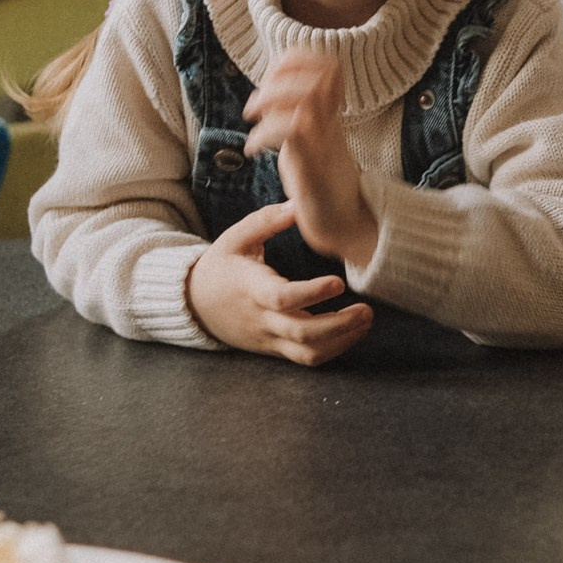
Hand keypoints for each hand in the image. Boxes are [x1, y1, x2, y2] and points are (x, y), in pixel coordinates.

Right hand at [187, 202, 373, 365]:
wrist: (194, 304)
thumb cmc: (221, 266)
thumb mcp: (236, 237)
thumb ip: (267, 220)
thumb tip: (299, 204)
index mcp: (252, 288)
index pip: (283, 298)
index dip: (312, 294)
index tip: (339, 283)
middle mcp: (262, 318)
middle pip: (302, 334)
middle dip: (339, 326)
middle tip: (367, 310)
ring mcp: (268, 338)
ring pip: (307, 353)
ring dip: (341, 341)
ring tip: (365, 321)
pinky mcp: (274, 348)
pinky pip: (305, 358)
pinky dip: (332, 350)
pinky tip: (351, 332)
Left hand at [242, 49, 378, 270]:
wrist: (345, 222)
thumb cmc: (324, 182)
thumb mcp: (313, 140)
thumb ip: (301, 115)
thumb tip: (272, 94)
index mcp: (331, 115)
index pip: (328, 64)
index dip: (298, 57)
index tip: (273, 74)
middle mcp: (330, 124)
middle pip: (317, 74)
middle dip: (279, 76)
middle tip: (256, 102)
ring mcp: (324, 144)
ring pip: (305, 98)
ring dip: (270, 99)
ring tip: (252, 117)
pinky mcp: (313, 168)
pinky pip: (292, 134)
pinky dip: (263, 134)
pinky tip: (252, 149)